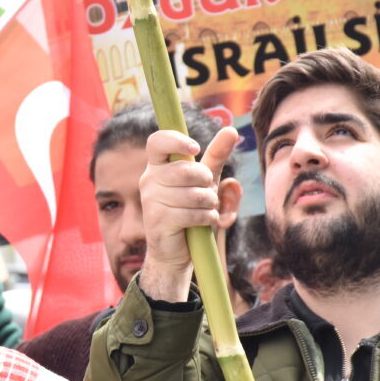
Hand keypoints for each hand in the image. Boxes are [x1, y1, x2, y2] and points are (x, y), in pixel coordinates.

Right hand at [137, 125, 237, 300]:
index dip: (176, 141)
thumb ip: (216, 156)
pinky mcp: (158, 221)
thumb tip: (231, 130)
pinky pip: (193, 214)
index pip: (157, 142)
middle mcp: (149, 180)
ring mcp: (150, 201)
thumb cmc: (190, 210)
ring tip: (205, 210)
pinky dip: (207, 219)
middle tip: (206, 192)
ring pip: (195, 194)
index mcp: (157, 166)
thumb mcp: (205, 181)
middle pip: (187, 169)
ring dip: (210, 204)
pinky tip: (203, 222)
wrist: (175, 250)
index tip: (195, 149)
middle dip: (207, 182)